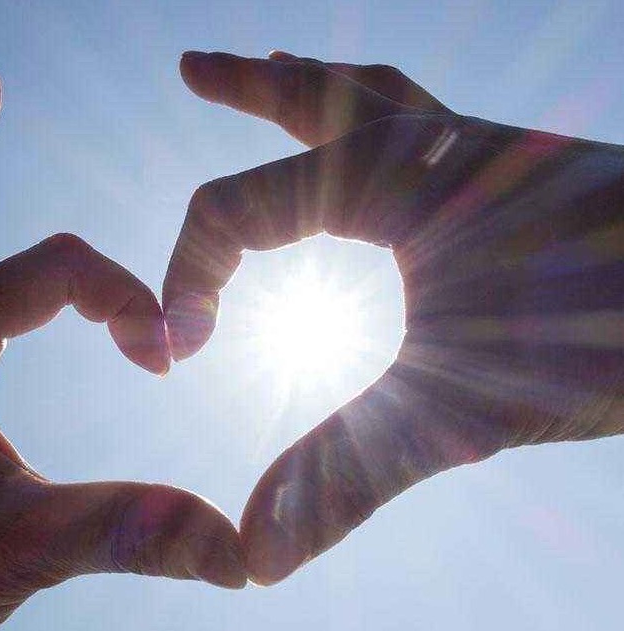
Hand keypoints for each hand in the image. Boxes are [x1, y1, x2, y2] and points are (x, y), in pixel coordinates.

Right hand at [164, 50, 623, 584]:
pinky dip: (391, 113)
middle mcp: (428, 139)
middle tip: (193, 65)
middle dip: (242, 89)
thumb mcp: (455, 407)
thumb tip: (255, 557)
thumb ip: (346, 476)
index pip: (231, 208)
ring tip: (276, 62)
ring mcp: (483, 144)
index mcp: (382, 173)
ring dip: (313, 82)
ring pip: (374, 90)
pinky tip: (400, 141)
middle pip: (305, 98)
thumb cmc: (602, 330)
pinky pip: (434, 119)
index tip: (179, 353)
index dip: (186, 278)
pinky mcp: (525, 168)